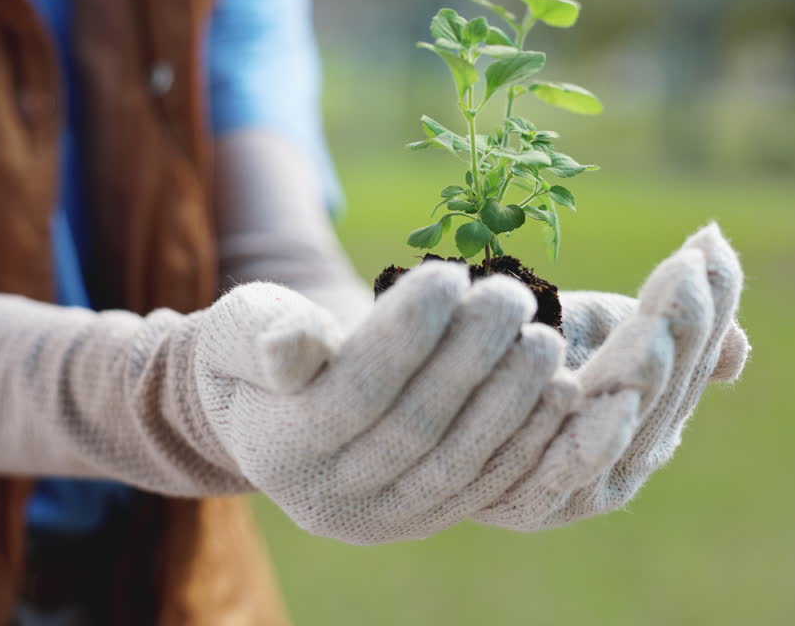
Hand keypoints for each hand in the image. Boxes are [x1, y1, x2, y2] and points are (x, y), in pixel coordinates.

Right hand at [193, 261, 577, 544]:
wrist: (269, 416)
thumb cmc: (254, 353)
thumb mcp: (234, 331)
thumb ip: (257, 334)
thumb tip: (292, 345)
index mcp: (278, 449)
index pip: (353, 393)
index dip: (404, 336)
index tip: (448, 275)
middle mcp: (329, 499)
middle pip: (415, 429)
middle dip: (471, 358)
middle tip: (511, 296)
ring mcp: (382, 519)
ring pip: (459, 463)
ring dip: (512, 400)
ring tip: (544, 339)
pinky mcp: (428, 519)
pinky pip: (488, 486)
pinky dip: (530, 440)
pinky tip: (561, 390)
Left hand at [473, 222, 749, 530]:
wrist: (427, 381)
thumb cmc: (514, 350)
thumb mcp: (597, 328)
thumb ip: (662, 331)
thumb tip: (738, 349)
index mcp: (648, 423)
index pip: (691, 362)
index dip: (706, 309)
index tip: (706, 245)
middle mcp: (623, 465)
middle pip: (664, 394)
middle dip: (681, 331)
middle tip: (684, 269)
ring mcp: (576, 490)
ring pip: (623, 428)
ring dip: (642, 373)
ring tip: (655, 324)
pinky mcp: (521, 502)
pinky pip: (561, 471)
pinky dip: (587, 437)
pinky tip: (599, 393)